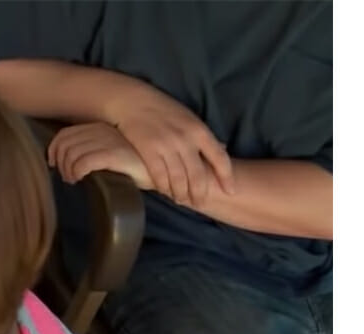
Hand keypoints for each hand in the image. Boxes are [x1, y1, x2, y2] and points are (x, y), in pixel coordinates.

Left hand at [48, 122, 153, 189]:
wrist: (165, 167)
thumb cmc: (138, 162)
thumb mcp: (114, 151)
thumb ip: (95, 150)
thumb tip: (68, 162)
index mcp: (100, 128)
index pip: (65, 134)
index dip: (53, 150)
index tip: (55, 165)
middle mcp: (102, 131)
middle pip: (64, 145)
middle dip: (60, 163)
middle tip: (68, 177)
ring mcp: (108, 141)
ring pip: (71, 154)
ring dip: (68, 170)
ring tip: (75, 180)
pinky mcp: (115, 154)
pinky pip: (84, 161)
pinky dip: (77, 171)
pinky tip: (82, 178)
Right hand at [110, 91, 235, 206]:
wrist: (133, 101)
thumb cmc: (162, 109)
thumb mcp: (188, 118)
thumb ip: (202, 136)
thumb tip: (221, 149)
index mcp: (199, 131)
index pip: (220, 159)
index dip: (226, 178)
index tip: (230, 191)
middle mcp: (186, 140)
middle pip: (198, 175)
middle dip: (200, 193)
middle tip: (199, 203)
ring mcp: (166, 146)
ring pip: (178, 179)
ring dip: (181, 193)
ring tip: (181, 200)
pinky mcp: (148, 151)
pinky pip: (159, 176)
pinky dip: (163, 187)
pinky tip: (165, 192)